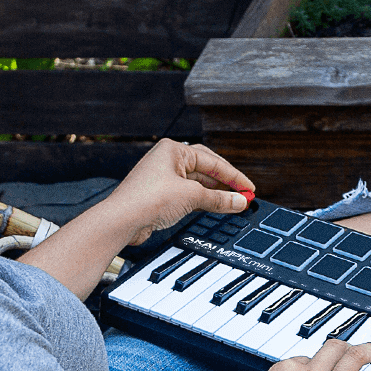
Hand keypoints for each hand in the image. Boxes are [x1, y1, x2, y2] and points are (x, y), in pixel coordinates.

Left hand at [111, 139, 255, 242]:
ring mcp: (163, 178)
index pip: (212, 161)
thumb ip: (219, 199)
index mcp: (173, 150)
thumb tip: (239, 202)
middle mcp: (167, 160)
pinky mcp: (160, 194)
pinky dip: (203, 200)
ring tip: (232, 203)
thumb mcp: (191, 196)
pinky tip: (213, 207)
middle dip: (226, 183)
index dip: (234, 176)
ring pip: (197, 183)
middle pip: (206, 169)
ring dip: (215, 193)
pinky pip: (188, 194)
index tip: (249, 188)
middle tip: (243, 195)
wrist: (122, 220)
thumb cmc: (146, 199)